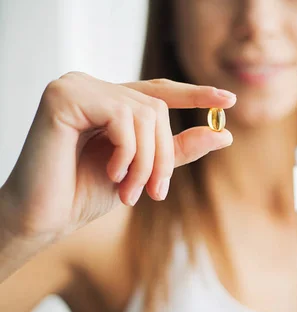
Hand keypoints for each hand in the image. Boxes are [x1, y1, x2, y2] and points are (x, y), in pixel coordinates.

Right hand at [0, 72, 235, 240]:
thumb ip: (179, 151)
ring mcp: (76, 87)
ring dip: (147, 162)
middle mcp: (92, 87)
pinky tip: (112, 174)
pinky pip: (122, 117)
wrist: (44, 217)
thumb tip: (224, 134)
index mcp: (108, 101)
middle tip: (156, 193)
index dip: (195, 94)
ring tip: (131, 191)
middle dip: (164, 156)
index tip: (229, 100)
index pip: (159, 91)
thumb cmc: (86, 193)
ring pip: (145, 113)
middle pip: (158, 108)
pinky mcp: (63, 96)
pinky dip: (128, 153)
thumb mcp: (143, 170)